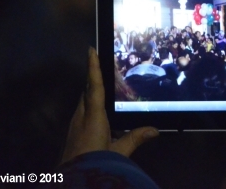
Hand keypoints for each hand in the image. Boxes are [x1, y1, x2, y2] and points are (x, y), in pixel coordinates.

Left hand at [61, 47, 157, 163]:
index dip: (93, 67)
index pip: (94, 86)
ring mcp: (74, 126)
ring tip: (106, 92)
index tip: (90, 49)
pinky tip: (100, 117)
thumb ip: (135, 139)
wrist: (71, 182)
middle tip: (104, 69)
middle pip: (87, 92)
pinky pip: (82, 114)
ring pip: (84, 103)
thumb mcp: (118, 152)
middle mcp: (81, 116)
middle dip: (94, 80)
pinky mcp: (72, 134)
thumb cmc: (95, 162)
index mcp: (93, 116)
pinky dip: (91, 109)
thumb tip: (154, 129)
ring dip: (93, 95)